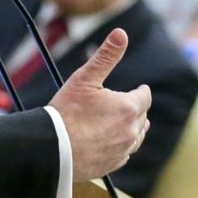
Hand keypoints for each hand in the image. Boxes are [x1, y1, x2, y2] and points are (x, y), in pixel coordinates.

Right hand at [48, 28, 151, 183]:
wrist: (52, 149)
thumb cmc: (67, 112)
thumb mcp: (85, 78)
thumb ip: (106, 56)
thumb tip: (121, 33)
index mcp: (128, 108)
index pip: (145, 96)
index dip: (141, 90)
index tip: (139, 88)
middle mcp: (131, 131)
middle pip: (143, 116)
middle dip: (136, 108)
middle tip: (127, 103)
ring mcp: (123, 150)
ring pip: (137, 137)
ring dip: (133, 127)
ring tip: (124, 122)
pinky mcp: (113, 165)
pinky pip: (125, 153)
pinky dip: (122, 145)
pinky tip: (112, 141)